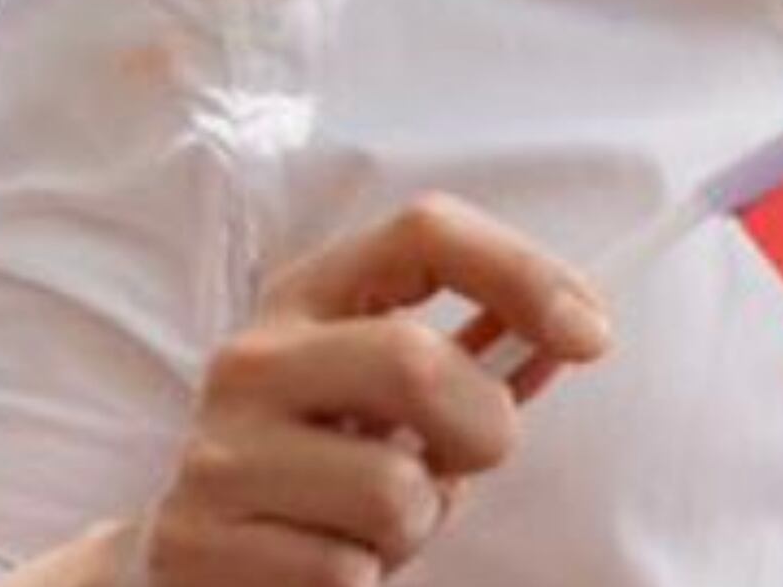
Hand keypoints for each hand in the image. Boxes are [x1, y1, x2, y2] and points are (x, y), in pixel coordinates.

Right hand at [131, 194, 611, 586]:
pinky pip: (344, 574)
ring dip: (417, 527)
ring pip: (393, 492)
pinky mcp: (195, 541)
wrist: (191, 561)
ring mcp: (216, 450)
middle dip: (482, 429)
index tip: (591, 336)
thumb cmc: (324, 467)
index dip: (523, 271)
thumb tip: (579, 329)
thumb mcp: (396, 397)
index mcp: (310, 296)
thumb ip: (478, 356)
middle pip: (416, 360)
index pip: (425, 231)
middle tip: (468, 462)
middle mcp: (253, 359)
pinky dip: (362, 581)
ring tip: (374, 523)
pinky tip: (325, 561)